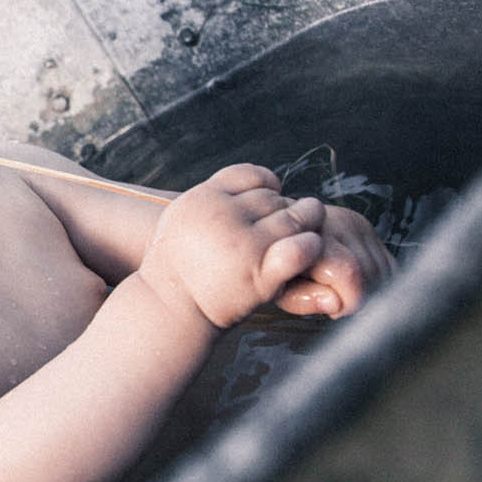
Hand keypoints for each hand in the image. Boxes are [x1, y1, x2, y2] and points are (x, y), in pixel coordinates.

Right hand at [140, 164, 326, 327]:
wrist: (170, 306)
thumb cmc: (178, 263)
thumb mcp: (182, 216)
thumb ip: (214, 197)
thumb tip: (254, 185)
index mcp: (203, 197)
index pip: (250, 175)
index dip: (267, 184)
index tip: (272, 198)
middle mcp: (223, 216)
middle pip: (272, 198)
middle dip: (285, 208)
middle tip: (292, 221)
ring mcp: (244, 244)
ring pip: (293, 218)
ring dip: (308, 221)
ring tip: (311, 226)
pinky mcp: (260, 273)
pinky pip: (300, 249)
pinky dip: (311, 245)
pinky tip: (310, 247)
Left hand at [274, 204, 393, 317]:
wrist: (276, 231)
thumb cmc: (275, 263)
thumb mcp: (276, 288)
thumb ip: (303, 299)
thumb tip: (335, 304)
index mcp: (311, 240)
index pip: (350, 273)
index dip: (349, 301)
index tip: (334, 310)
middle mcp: (335, 224)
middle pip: (370, 273)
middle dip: (358, 297)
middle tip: (334, 300)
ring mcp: (352, 222)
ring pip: (383, 268)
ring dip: (369, 288)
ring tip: (339, 289)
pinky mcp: (364, 224)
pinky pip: (387, 262)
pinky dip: (377, 278)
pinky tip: (354, 281)